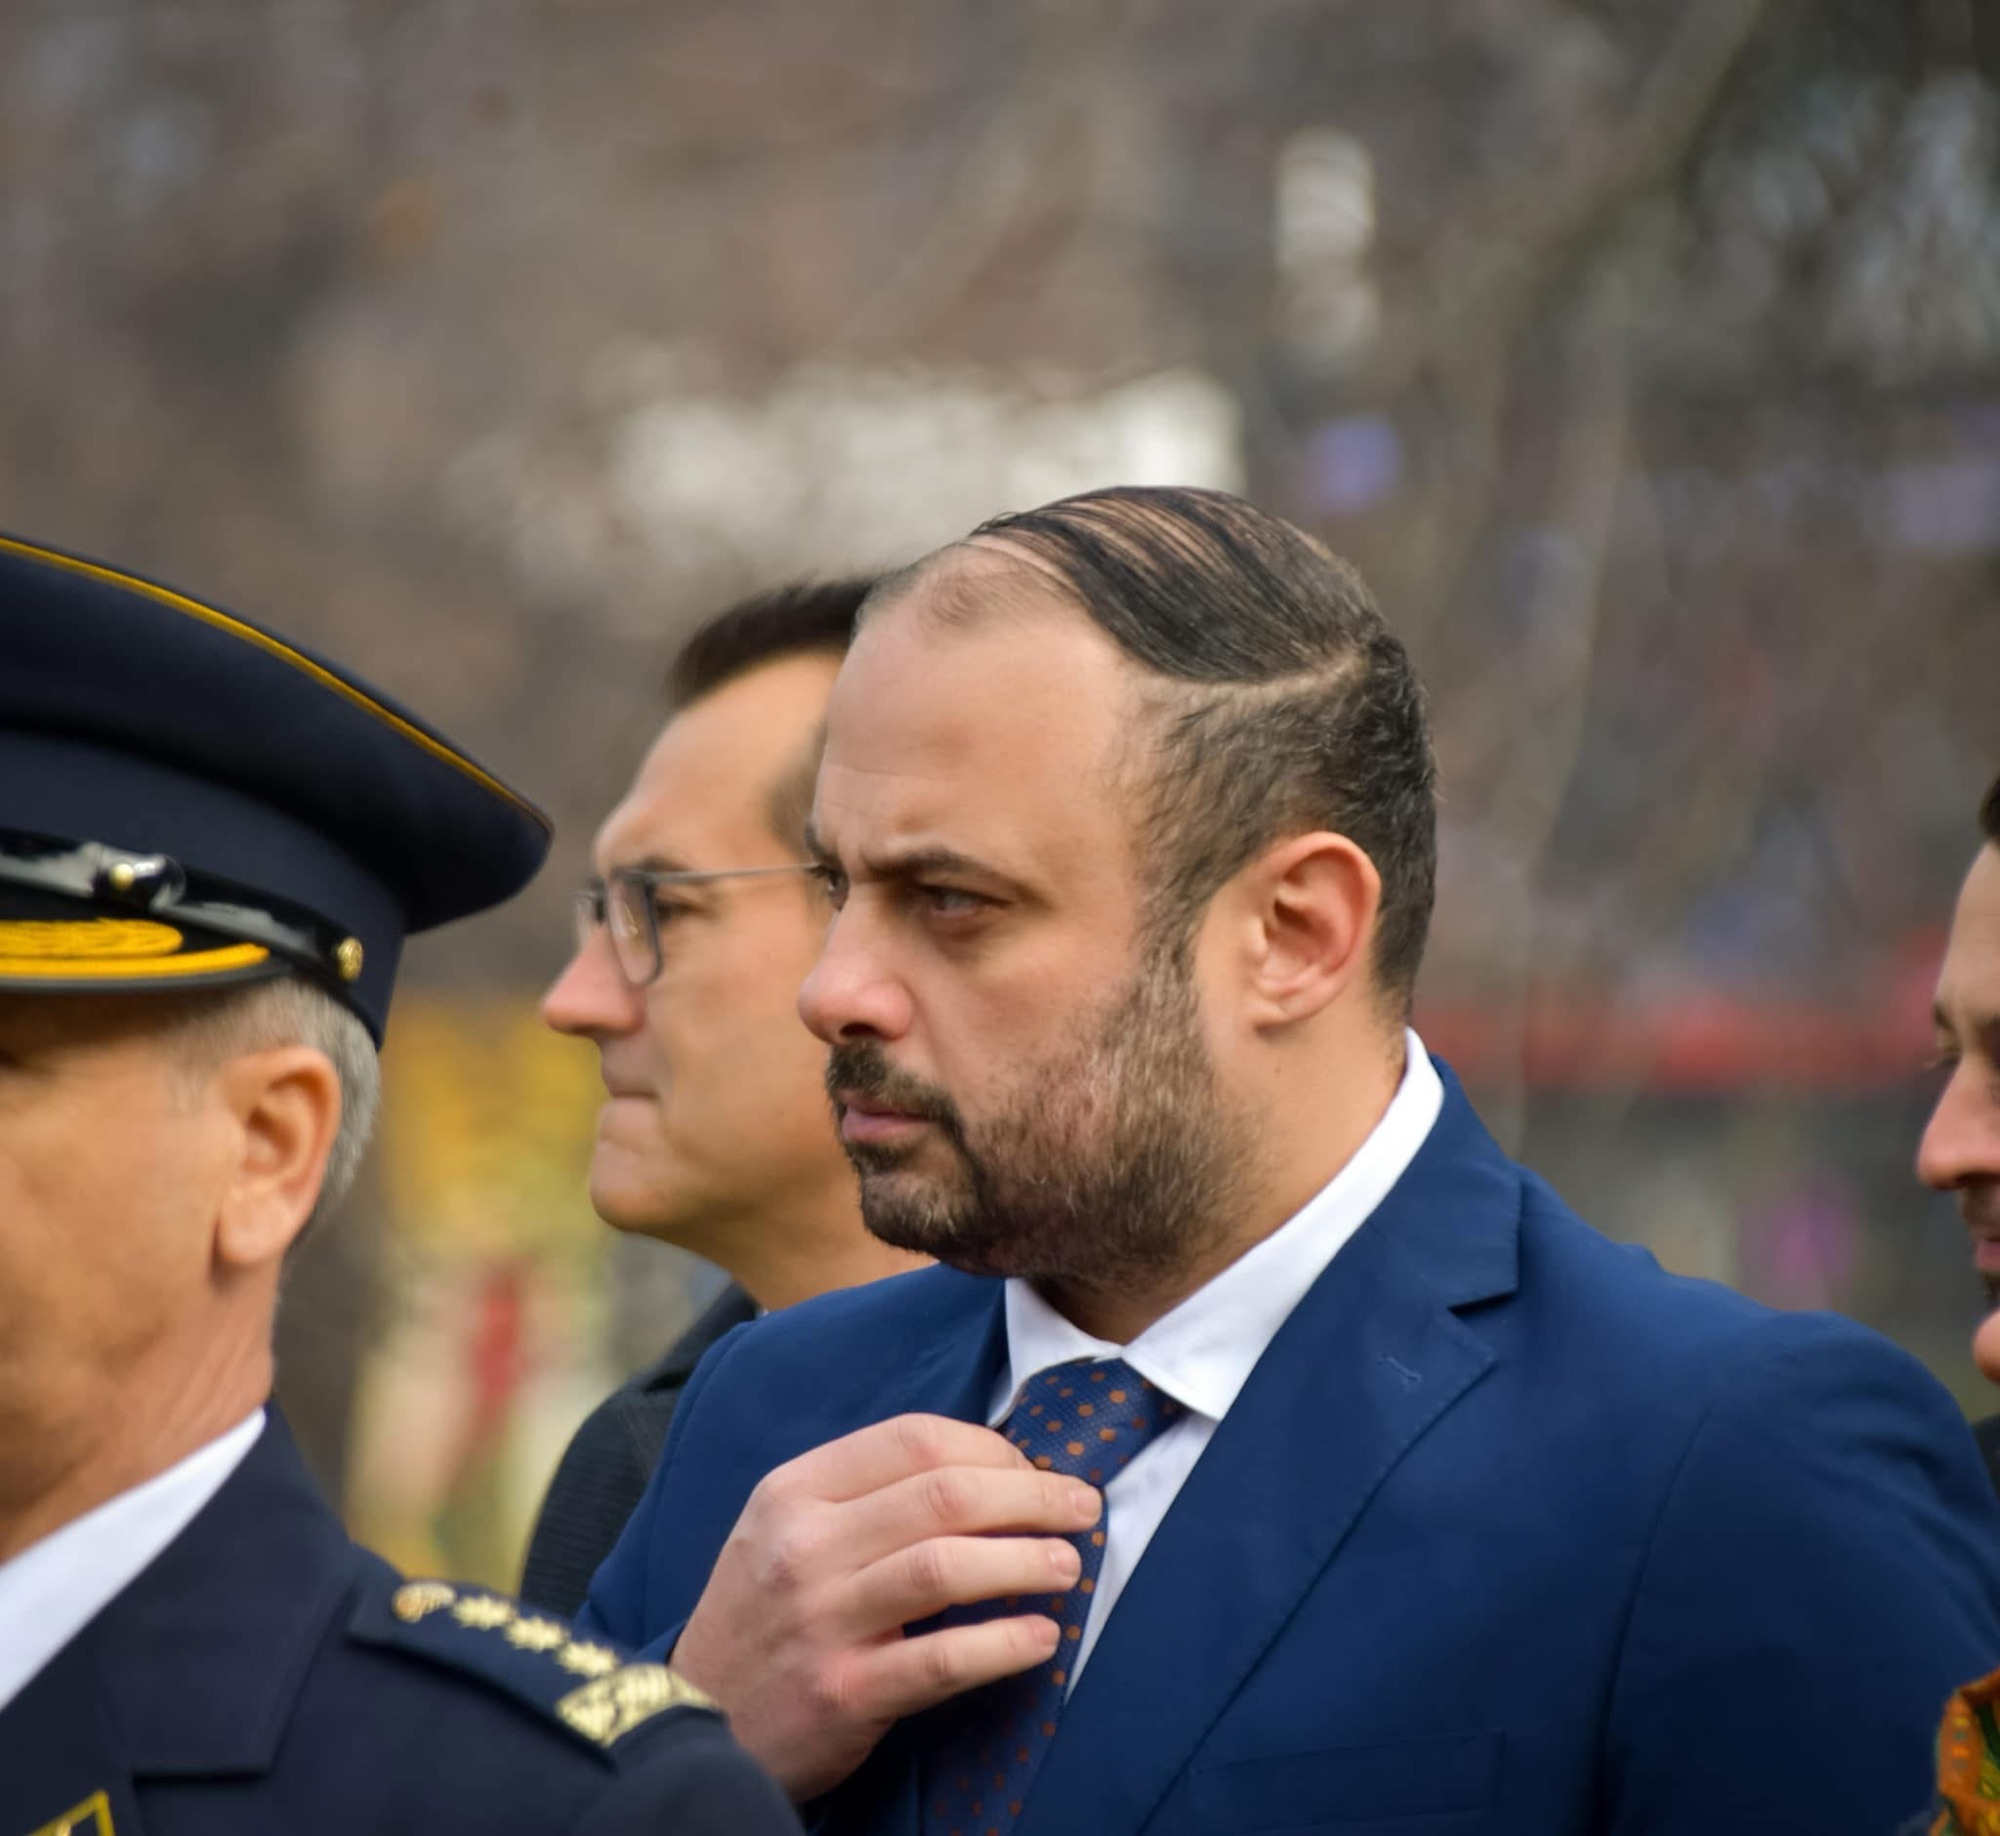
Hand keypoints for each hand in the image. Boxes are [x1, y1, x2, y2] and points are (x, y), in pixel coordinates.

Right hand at [670, 1413, 1100, 1801]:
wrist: (692, 1718)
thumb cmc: (761, 1615)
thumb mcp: (785, 1530)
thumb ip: (864, 1495)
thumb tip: (985, 1467)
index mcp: (795, 1491)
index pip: (913, 1438)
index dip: (992, 1448)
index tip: (1035, 1467)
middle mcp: (803, 1545)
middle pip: (943, 1494)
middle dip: (1030, 1495)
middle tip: (1081, 1508)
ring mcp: (820, 1619)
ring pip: (947, 1566)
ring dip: (1026, 1560)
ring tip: (1070, 1565)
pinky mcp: (841, 1692)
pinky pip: (941, 1660)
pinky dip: (1002, 1645)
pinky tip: (1040, 1639)